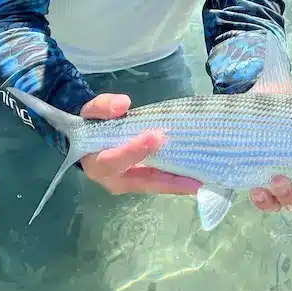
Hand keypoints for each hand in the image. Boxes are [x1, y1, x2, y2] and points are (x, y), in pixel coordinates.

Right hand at [79, 94, 200, 196]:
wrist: (90, 142)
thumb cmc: (93, 126)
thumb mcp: (92, 112)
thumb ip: (103, 107)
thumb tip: (122, 104)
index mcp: (98, 163)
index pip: (115, 160)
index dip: (134, 150)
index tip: (155, 136)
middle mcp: (116, 180)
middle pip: (143, 181)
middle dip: (167, 180)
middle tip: (191, 178)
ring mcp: (132, 183)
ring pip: (156, 185)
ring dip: (178, 184)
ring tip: (201, 182)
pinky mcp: (145, 180)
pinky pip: (162, 182)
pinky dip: (179, 181)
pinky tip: (198, 178)